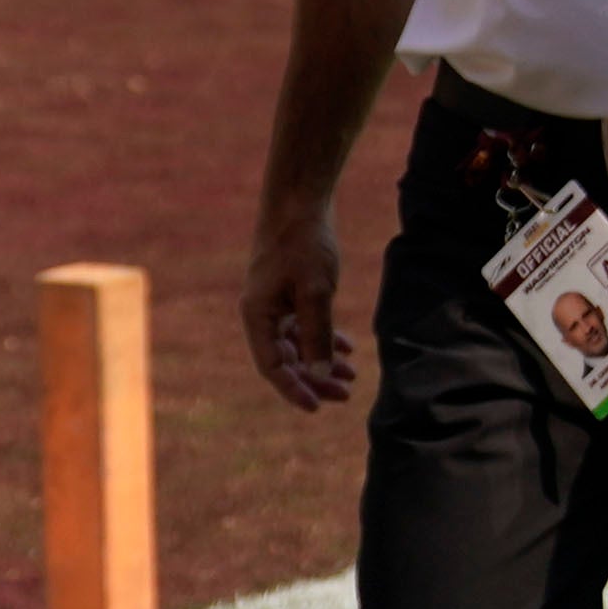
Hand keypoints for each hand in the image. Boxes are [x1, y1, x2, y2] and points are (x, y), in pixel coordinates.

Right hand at [244, 199, 357, 411]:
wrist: (299, 201)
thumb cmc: (303, 244)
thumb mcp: (315, 292)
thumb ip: (317, 336)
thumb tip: (317, 377)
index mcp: (256, 315)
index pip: (272, 366)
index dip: (294, 389)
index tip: (318, 407)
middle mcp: (261, 314)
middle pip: (286, 360)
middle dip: (314, 380)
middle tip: (345, 395)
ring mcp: (274, 304)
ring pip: (297, 345)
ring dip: (322, 362)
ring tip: (351, 376)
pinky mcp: (289, 293)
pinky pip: (304, 327)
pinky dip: (324, 339)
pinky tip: (347, 349)